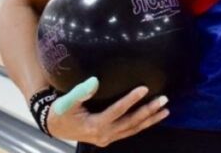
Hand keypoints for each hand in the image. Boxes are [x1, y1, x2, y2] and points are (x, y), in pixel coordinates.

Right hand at [46, 77, 169, 145]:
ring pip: (133, 129)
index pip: (117, 111)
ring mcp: (108, 138)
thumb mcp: (66, 102)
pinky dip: (142, 125)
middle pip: (130, 123)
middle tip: (163, 100)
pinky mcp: (110, 137)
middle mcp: (104, 135)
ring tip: (165, 110)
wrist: (55, 127)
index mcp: (94, 125)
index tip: (144, 88)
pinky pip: (129, 131)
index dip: (131, 100)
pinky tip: (153, 118)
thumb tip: (94, 81)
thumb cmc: (61, 111)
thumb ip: (80, 92)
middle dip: (148, 111)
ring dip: (150, 120)